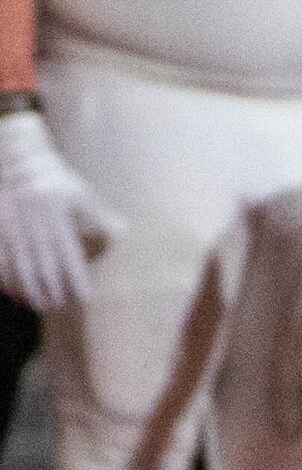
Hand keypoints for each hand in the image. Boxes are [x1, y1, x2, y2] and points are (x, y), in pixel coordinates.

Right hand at [0, 108, 117, 311]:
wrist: (16, 162)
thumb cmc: (55, 181)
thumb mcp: (80, 193)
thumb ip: (100, 216)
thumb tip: (121, 234)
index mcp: (55, 214)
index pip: (67, 255)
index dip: (76, 279)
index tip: (84, 298)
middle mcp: (31, 223)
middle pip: (42, 266)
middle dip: (52, 291)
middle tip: (62, 307)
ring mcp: (9, 228)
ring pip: (17, 268)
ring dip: (29, 290)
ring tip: (41, 305)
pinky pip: (0, 262)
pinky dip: (6, 281)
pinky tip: (16, 293)